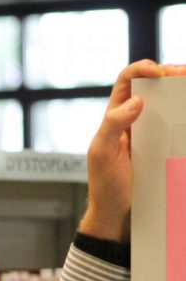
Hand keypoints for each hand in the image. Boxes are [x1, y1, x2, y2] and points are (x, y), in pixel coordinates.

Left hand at [79, 60, 185, 241]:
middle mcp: (132, 118)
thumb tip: (136, 101)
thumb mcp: (101, 153)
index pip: (127, 80)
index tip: (161, 73)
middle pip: (153, 85)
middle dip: (171, 73)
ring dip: (183, 91)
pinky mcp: (162, 144)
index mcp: (114, 115)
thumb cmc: (104, 183)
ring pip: (168, 102)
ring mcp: (148, 131)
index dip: (143, 68)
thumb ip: (113, 125)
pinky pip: (176, 123)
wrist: (115, 212)